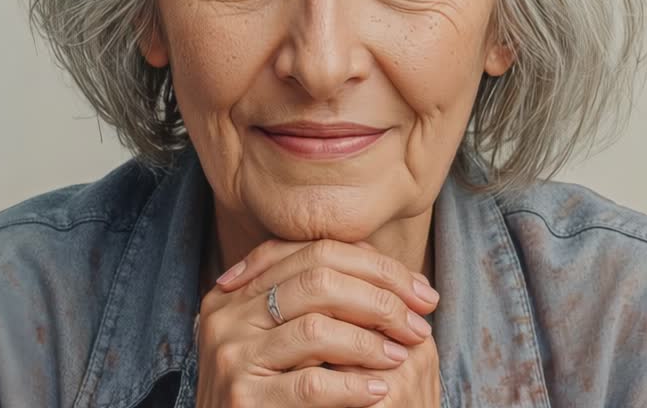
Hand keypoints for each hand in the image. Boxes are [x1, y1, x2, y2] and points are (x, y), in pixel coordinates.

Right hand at [194, 238, 439, 406]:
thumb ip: (324, 296)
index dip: (376, 267)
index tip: (420, 291)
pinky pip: (310, 384)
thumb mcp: (289, 332)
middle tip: (418, 323)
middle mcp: (227, 314)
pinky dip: (352, 387)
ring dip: (369, 342)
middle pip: (319, 280)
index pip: (317, 253)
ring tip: (401, 355)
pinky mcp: (243, 398)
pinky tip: (377, 390)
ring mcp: (230, 355)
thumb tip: (396, 269)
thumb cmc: (274, 386)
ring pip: (315, 329)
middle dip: (380, 299)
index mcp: (239, 289)